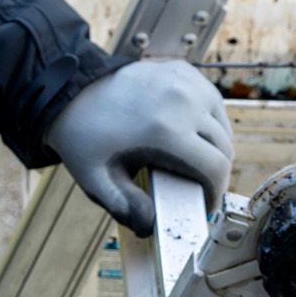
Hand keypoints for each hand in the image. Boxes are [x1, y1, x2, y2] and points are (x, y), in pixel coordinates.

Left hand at [46, 59, 233, 236]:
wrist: (71, 92)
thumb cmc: (84, 138)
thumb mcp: (97, 179)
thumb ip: (124, 206)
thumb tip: (151, 226)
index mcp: (166, 130)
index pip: (216, 168)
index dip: (216, 193)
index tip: (205, 205)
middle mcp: (183, 101)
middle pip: (223, 147)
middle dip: (215, 173)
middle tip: (198, 188)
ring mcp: (186, 82)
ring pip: (222, 124)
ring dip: (215, 147)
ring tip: (196, 163)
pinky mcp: (183, 70)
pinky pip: (211, 103)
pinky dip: (208, 121)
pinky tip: (190, 134)